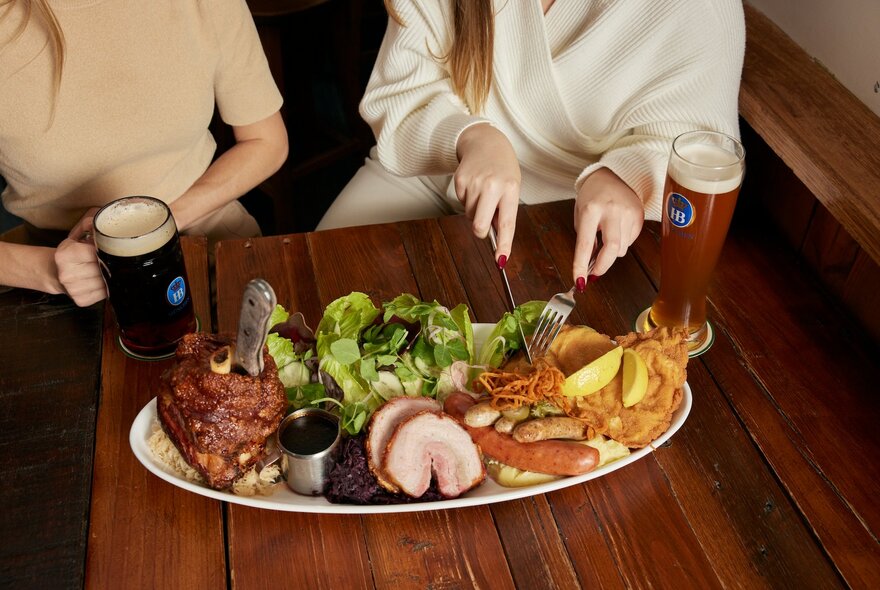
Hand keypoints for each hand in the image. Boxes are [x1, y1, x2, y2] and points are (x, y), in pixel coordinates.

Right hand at [55, 208, 106, 305]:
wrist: (56, 273)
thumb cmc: (72, 254)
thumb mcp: (76, 236)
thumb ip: (89, 225)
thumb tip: (101, 217)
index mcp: (65, 255)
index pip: (95, 253)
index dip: (107, 251)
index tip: (110, 249)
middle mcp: (67, 274)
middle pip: (102, 268)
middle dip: (109, 264)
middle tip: (110, 260)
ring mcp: (73, 289)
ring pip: (105, 282)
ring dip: (110, 277)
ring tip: (106, 270)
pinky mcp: (81, 301)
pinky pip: (104, 294)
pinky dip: (108, 288)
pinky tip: (103, 281)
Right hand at [454, 124, 519, 264]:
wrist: (485, 142)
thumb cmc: (502, 169)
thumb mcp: (512, 186)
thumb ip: (504, 210)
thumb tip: (492, 235)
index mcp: (511, 189)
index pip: (507, 223)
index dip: (504, 243)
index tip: (501, 259)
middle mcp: (492, 186)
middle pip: (479, 225)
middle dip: (480, 231)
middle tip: (484, 225)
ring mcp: (475, 183)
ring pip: (470, 215)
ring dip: (475, 210)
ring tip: (483, 193)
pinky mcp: (460, 181)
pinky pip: (462, 203)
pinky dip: (468, 199)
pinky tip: (474, 186)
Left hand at [573, 168, 643, 284]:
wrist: (613, 174)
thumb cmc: (592, 196)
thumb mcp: (581, 214)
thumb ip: (586, 238)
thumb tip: (592, 263)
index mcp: (591, 210)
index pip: (585, 244)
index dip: (581, 266)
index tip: (580, 281)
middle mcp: (612, 211)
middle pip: (612, 249)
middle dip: (603, 267)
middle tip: (594, 273)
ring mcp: (628, 213)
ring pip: (622, 248)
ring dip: (611, 251)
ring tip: (605, 237)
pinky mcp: (639, 216)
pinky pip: (630, 241)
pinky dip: (621, 242)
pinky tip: (617, 229)